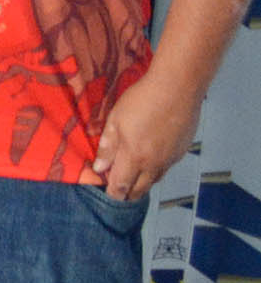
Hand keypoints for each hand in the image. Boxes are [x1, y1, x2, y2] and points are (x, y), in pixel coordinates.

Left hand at [88, 67, 198, 201]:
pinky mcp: (183, 149)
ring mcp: (172, 158)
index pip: (122, 185)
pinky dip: (157, 169)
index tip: (108, 195)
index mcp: (134, 158)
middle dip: (129, 194)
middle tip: (120, 193)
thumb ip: (107, 147)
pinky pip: (167, 167)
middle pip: (141, 188)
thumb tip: (99, 168)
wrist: (178, 88)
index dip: (114, 193)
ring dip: (144, 183)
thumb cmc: (141, 101)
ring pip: (156, 179)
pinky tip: (152, 160)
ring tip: (134, 180)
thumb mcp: (115, 121)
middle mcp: (155, 163)